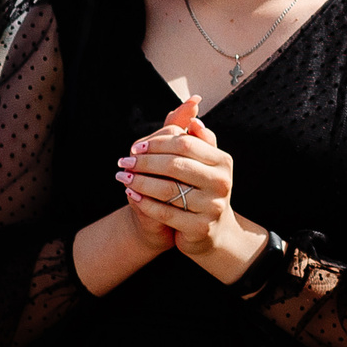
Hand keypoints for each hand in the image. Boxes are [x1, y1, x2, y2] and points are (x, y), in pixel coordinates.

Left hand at [116, 115, 263, 278]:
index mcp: (222, 161)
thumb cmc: (202, 190)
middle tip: (124, 162)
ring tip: (123, 177)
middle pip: (175, 165)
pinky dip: (144, 203)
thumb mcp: (202, 163)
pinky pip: (165, 212)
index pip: (185, 144)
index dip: (157, 143)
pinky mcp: (200, 227)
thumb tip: (192, 115)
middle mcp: (221, 182)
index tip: (136, 147)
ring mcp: (212, 206)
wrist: (211, 231)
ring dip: (139, 182)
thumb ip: (195, 138)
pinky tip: (131, 195)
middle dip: (144, 162)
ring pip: (168, 189)